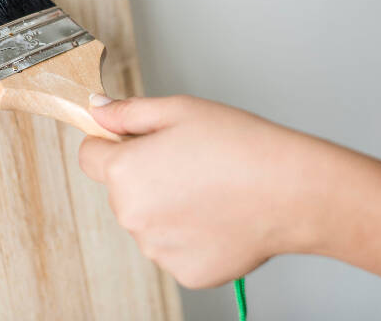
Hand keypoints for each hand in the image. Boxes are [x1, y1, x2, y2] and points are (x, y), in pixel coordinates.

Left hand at [79, 95, 333, 287]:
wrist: (291, 191)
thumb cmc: (240, 145)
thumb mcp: (179, 109)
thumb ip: (128, 112)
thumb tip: (96, 110)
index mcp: (124, 172)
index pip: (89, 156)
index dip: (110, 143)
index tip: (136, 141)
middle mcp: (131, 215)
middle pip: (121, 190)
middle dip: (144, 175)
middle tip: (188, 161)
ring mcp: (157, 248)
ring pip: (148, 221)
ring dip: (166, 207)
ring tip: (210, 189)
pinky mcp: (185, 272)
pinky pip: (174, 248)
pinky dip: (190, 235)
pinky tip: (219, 216)